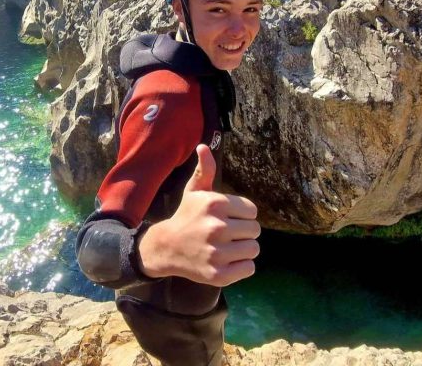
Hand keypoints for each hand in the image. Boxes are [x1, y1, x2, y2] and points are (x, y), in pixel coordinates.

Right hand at [137, 144, 260, 286]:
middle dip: (243, 232)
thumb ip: (204, 170)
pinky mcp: (218, 274)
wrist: (166, 248)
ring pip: (254, 249)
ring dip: (244, 250)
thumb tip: (203, 146)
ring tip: (227, 248)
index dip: (242, 215)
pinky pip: (249, 268)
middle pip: (255, 230)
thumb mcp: (194, 192)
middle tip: (227, 235)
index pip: (252, 211)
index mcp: (215, 204)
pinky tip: (227, 261)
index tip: (227, 219)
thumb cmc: (186, 216)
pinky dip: (242, 267)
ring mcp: (217, 253)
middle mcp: (216, 227)